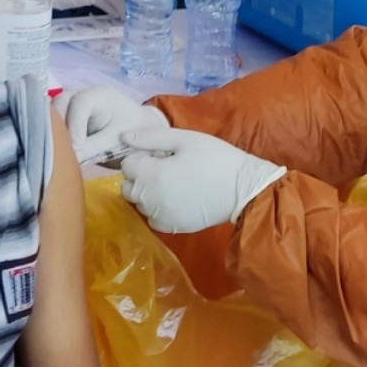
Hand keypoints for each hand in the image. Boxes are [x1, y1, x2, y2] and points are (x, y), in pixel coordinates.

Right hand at [54, 86, 166, 163]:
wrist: (141, 132)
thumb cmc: (134, 133)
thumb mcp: (115, 142)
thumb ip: (92, 148)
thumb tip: (70, 157)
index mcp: (100, 96)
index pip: (79, 104)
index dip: (74, 126)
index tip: (75, 148)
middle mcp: (84, 95)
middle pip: (61, 103)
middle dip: (58, 127)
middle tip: (61, 149)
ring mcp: (75, 104)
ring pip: (55, 111)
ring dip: (54, 130)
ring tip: (59, 150)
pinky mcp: (70, 115)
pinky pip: (56, 120)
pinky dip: (55, 134)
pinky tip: (59, 149)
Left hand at [118, 129, 285, 234]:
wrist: (243, 189)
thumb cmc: (215, 158)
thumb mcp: (184, 139)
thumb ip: (150, 138)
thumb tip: (124, 137)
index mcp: (151, 175)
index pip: (127, 166)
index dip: (141, 157)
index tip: (160, 155)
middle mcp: (150, 200)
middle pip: (128, 187)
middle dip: (141, 176)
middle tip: (166, 168)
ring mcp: (160, 217)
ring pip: (140, 203)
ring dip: (149, 192)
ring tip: (175, 183)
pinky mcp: (171, 228)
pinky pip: (152, 218)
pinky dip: (158, 209)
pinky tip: (177, 199)